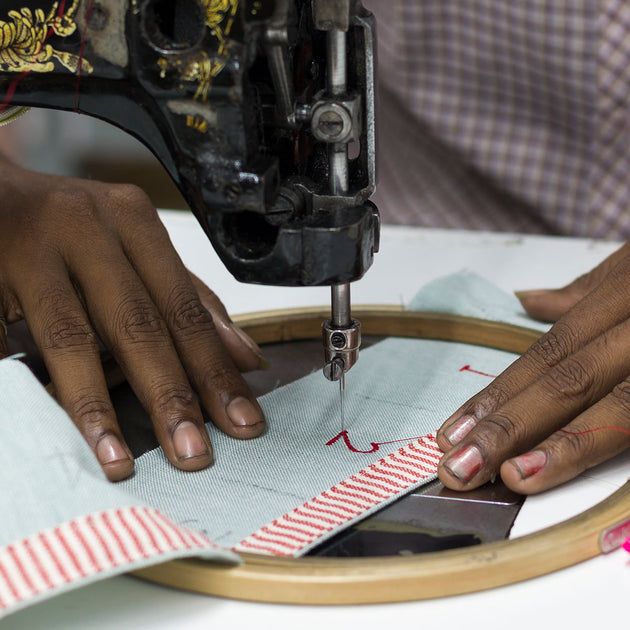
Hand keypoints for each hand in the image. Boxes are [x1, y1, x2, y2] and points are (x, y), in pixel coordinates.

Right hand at [0, 157, 265, 480]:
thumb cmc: (70, 228)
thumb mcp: (133, 248)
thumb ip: (188, 300)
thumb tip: (246, 357)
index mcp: (132, 220)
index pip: (184, 308)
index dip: (214, 368)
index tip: (242, 421)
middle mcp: (85, 225)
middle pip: (137, 323)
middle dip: (169, 395)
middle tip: (193, 454)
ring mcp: (27, 244)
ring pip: (70, 336)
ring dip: (95, 405)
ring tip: (117, 460)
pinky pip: (4, 340)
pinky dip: (22, 385)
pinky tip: (44, 426)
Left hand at [436, 243, 629, 493]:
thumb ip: (592, 287)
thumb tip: (531, 301)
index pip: (549, 352)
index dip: (500, 393)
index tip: (453, 430)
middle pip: (571, 378)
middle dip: (510, 425)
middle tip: (457, 467)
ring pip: (624, 403)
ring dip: (565, 446)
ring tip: (511, 478)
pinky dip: (619, 443)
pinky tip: (584, 481)